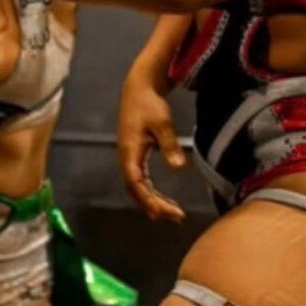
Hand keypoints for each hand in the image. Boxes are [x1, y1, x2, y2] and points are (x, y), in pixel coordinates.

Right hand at [117, 77, 186, 222]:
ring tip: (172, 214)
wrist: (139, 88)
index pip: (136, 183)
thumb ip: (169, 145)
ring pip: (138, 186)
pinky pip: (140, 179)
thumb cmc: (149, 104)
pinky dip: (151, 191)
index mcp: (129, 152)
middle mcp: (126, 158)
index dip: (148, 199)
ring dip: (153, 200)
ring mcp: (129, 157)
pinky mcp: (135, 155)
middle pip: (136, 189)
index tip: (162, 213)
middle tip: (176, 217)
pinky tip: (163, 199)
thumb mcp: (162, 123)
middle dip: (154, 205)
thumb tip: (179, 168)